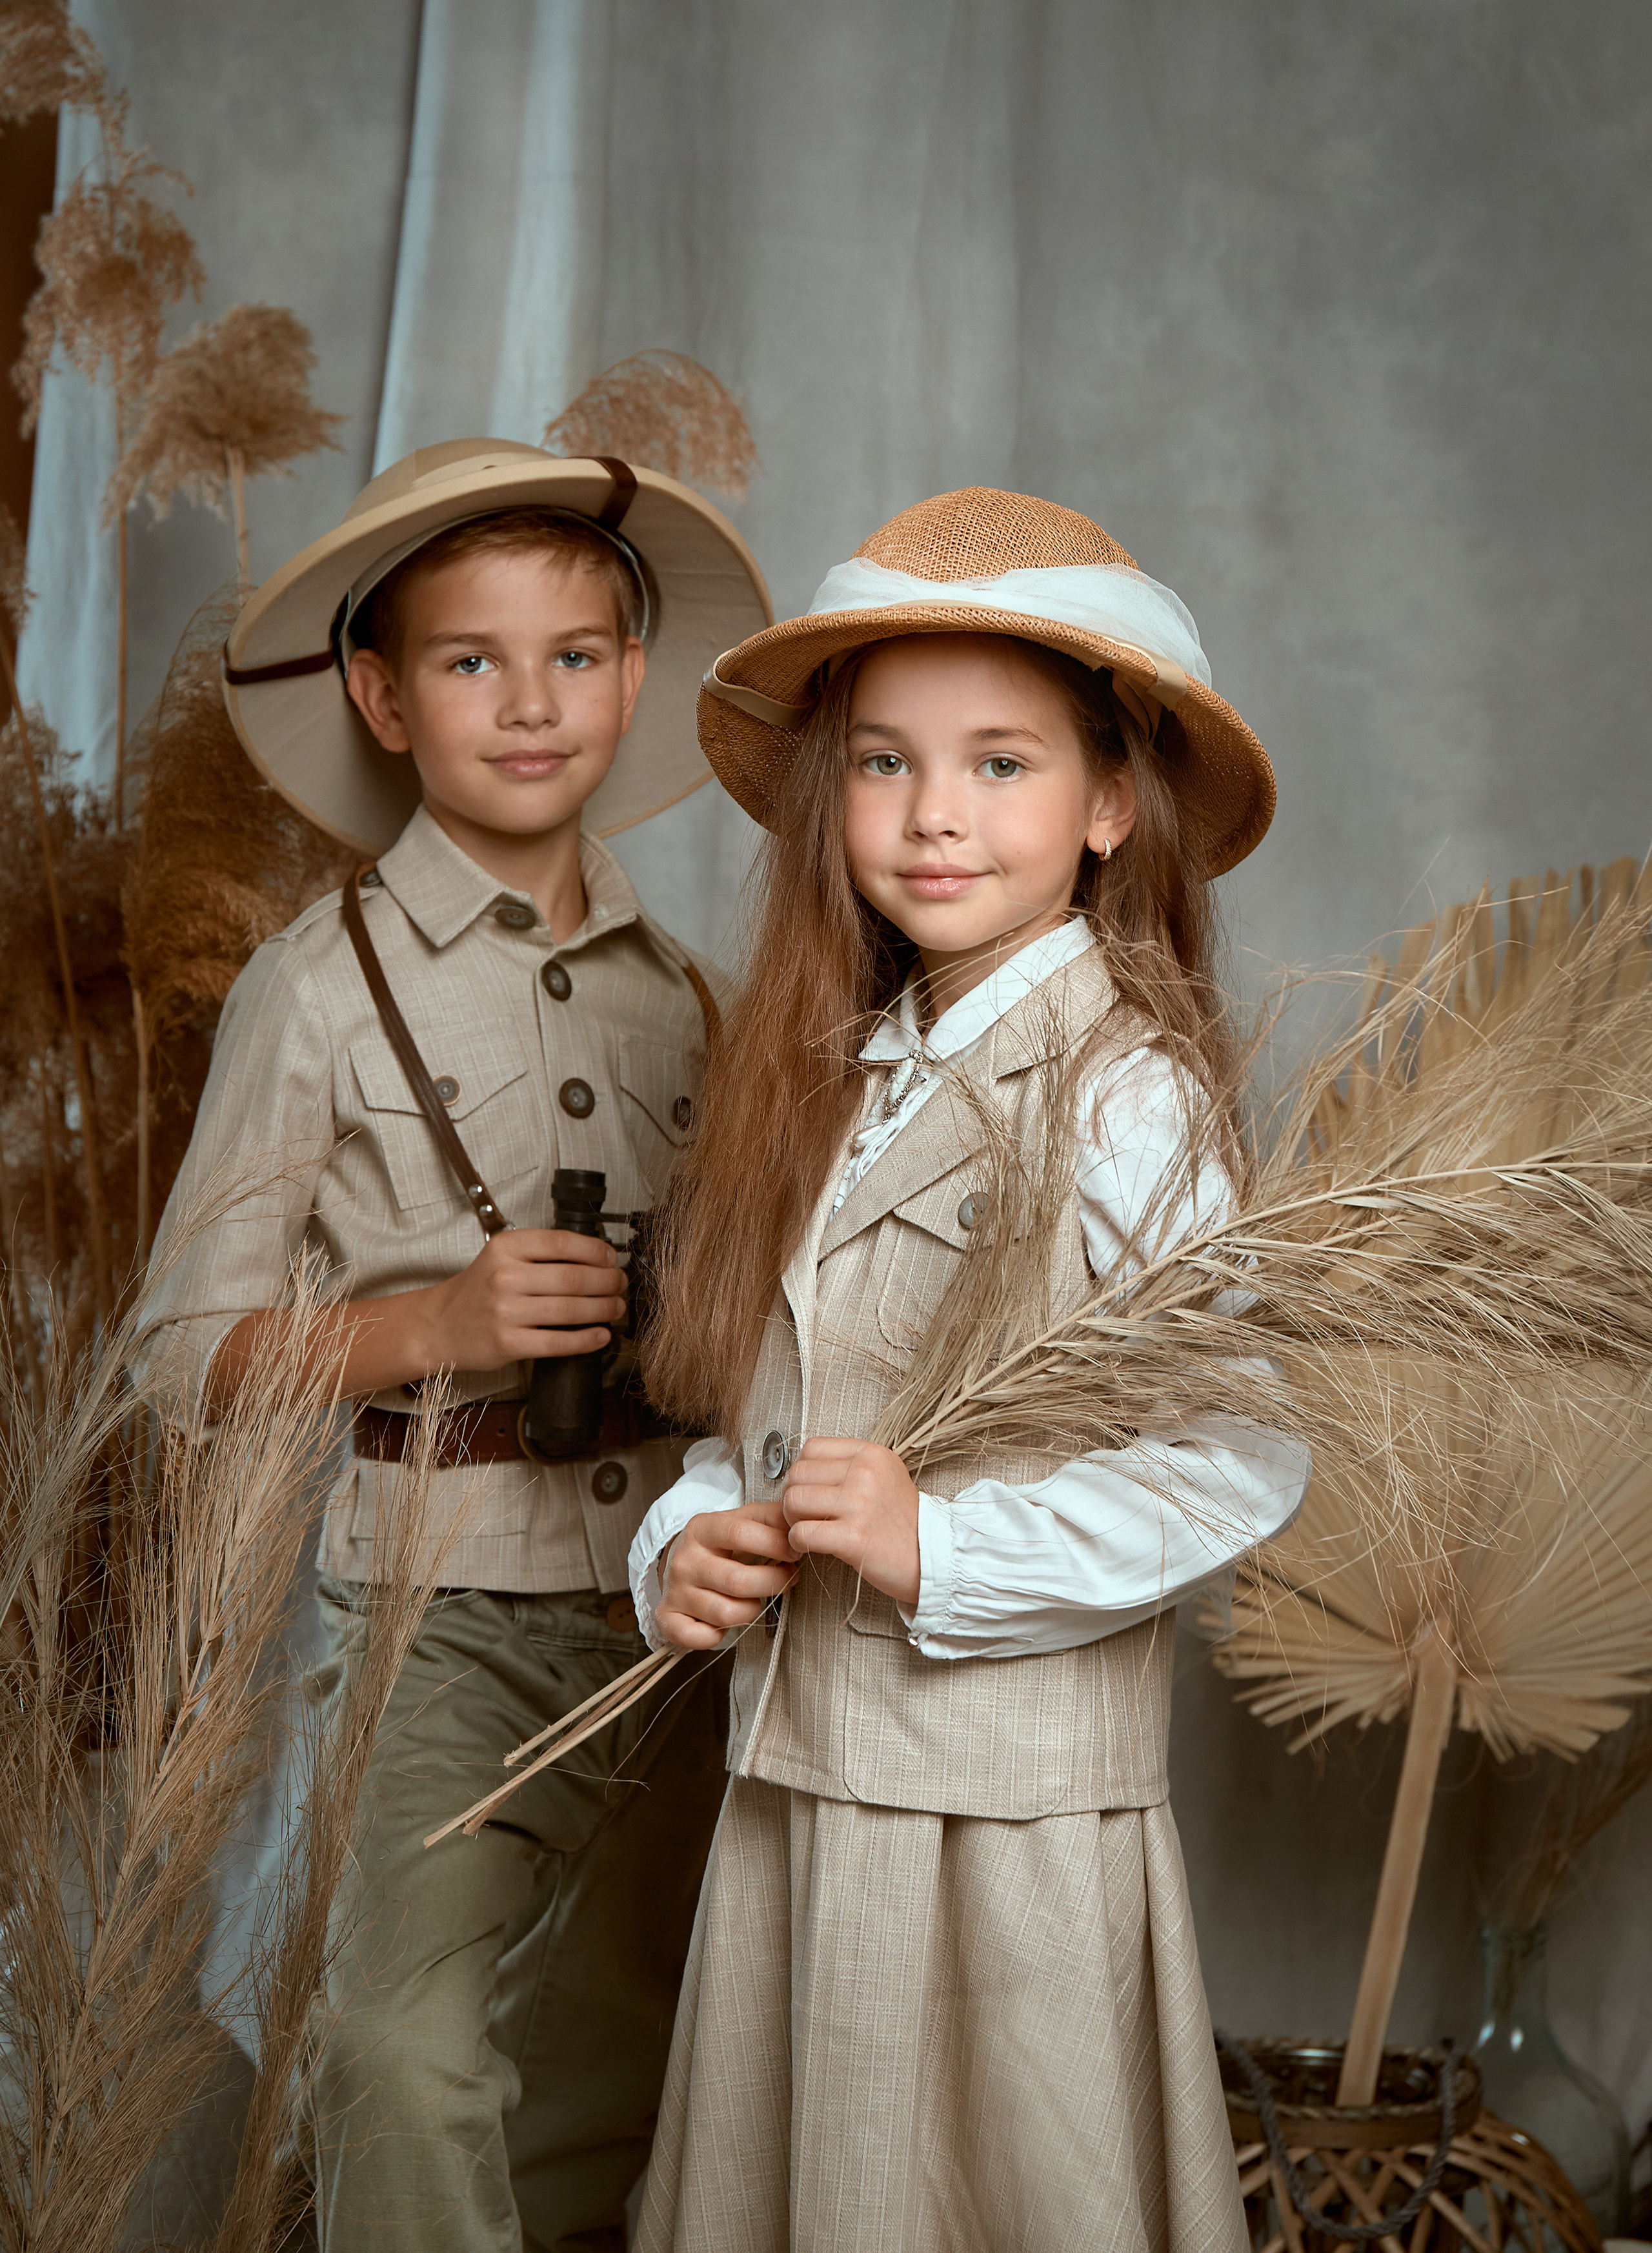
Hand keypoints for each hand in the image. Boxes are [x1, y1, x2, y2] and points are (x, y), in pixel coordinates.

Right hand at [422, 1228, 625, 1372]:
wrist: (440, 1325)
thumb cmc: (479, 1290)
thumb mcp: (501, 1257)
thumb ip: (540, 1253)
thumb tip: (596, 1256)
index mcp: (505, 1248)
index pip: (562, 1243)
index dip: (596, 1251)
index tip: (611, 1258)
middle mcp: (505, 1277)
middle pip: (574, 1278)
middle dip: (608, 1282)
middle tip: (620, 1284)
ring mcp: (506, 1312)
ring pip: (571, 1310)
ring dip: (604, 1309)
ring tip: (616, 1307)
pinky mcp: (508, 1344)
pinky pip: (559, 1343)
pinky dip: (587, 1339)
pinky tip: (601, 1335)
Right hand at [655, 1502, 797, 1650]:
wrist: (679, 1563)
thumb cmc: (720, 1544)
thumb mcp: (742, 1520)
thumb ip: (772, 1518)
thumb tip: (799, 1521)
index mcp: (701, 1529)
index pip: (739, 1533)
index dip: (774, 1544)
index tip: (794, 1552)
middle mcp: (684, 1561)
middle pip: (737, 1580)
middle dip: (774, 1582)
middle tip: (788, 1578)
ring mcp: (675, 1591)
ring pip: (726, 1613)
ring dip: (751, 1610)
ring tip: (755, 1599)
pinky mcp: (669, 1619)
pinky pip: (698, 1638)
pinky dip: (716, 1636)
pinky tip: (724, 1623)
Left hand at [781, 1437, 920, 1609]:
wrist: (933, 1556)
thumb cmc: (902, 1521)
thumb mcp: (884, 1476)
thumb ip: (847, 1466)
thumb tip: (800, 1471)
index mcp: (871, 1454)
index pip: (811, 1448)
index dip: (802, 1471)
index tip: (810, 1490)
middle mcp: (865, 1474)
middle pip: (797, 1474)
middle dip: (792, 1497)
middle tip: (804, 1515)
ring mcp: (860, 1505)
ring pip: (793, 1501)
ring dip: (792, 1520)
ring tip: (807, 1530)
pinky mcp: (854, 1538)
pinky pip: (802, 1533)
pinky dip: (797, 1542)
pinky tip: (810, 1546)